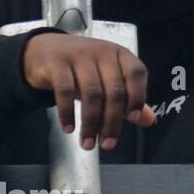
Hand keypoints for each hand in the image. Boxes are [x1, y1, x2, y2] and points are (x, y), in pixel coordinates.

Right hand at [22, 33, 156, 150]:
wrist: (45, 49)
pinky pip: (65, 91)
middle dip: (112, 122)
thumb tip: (149, 120)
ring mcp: (79, 55)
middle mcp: (103, 52)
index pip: (136, 73)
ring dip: (90, 123)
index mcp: (121, 54)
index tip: (132, 118)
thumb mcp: (108, 78)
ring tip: (87, 143)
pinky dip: (67, 113)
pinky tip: (69, 128)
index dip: (137, 95)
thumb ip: (129, 98)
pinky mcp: (56, 62)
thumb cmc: (84, 67)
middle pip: (114, 91)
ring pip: (91, 94)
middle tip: (107, 145)